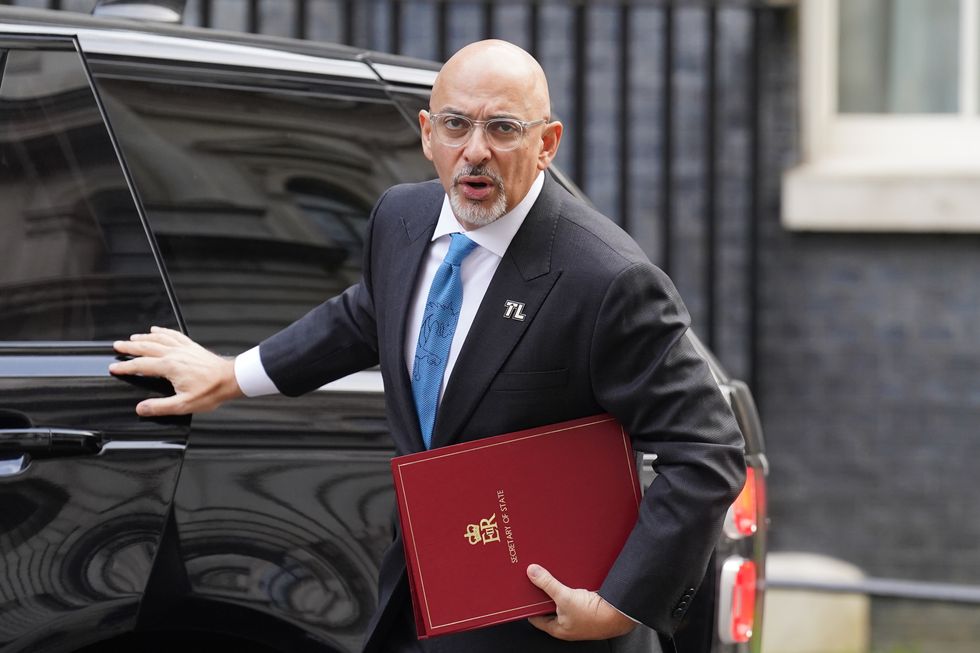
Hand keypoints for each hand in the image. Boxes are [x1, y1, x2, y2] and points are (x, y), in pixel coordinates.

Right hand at [110, 326, 242, 415]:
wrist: (232, 379)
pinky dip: (163, 331)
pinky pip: (174, 335)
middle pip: (146, 347)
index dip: (125, 367)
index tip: (114, 368)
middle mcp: (174, 354)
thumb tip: (141, 409)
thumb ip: (160, 407)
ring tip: (132, 338)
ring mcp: (184, 348)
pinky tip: (158, 330)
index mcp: (169, 367)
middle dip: (129, 347)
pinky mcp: (192, 347)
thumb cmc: (211, 391)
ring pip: (158, 339)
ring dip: (143, 338)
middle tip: (117, 346)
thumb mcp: (184, 405)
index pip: (141, 365)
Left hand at [526, 564, 636, 640]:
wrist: (620, 613)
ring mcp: (578, 616)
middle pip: (549, 607)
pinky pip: (575, 594)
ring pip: (562, 599)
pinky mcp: (588, 606)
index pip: (536, 618)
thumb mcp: (565, 598)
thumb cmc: (595, 617)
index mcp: (558, 629)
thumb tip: (532, 573)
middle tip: (536, 579)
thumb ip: (547, 584)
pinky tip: (571, 576)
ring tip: (553, 574)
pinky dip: (571, 586)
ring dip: (558, 588)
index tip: (522, 593)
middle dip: (543, 593)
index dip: (528, 605)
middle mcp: (567, 624)